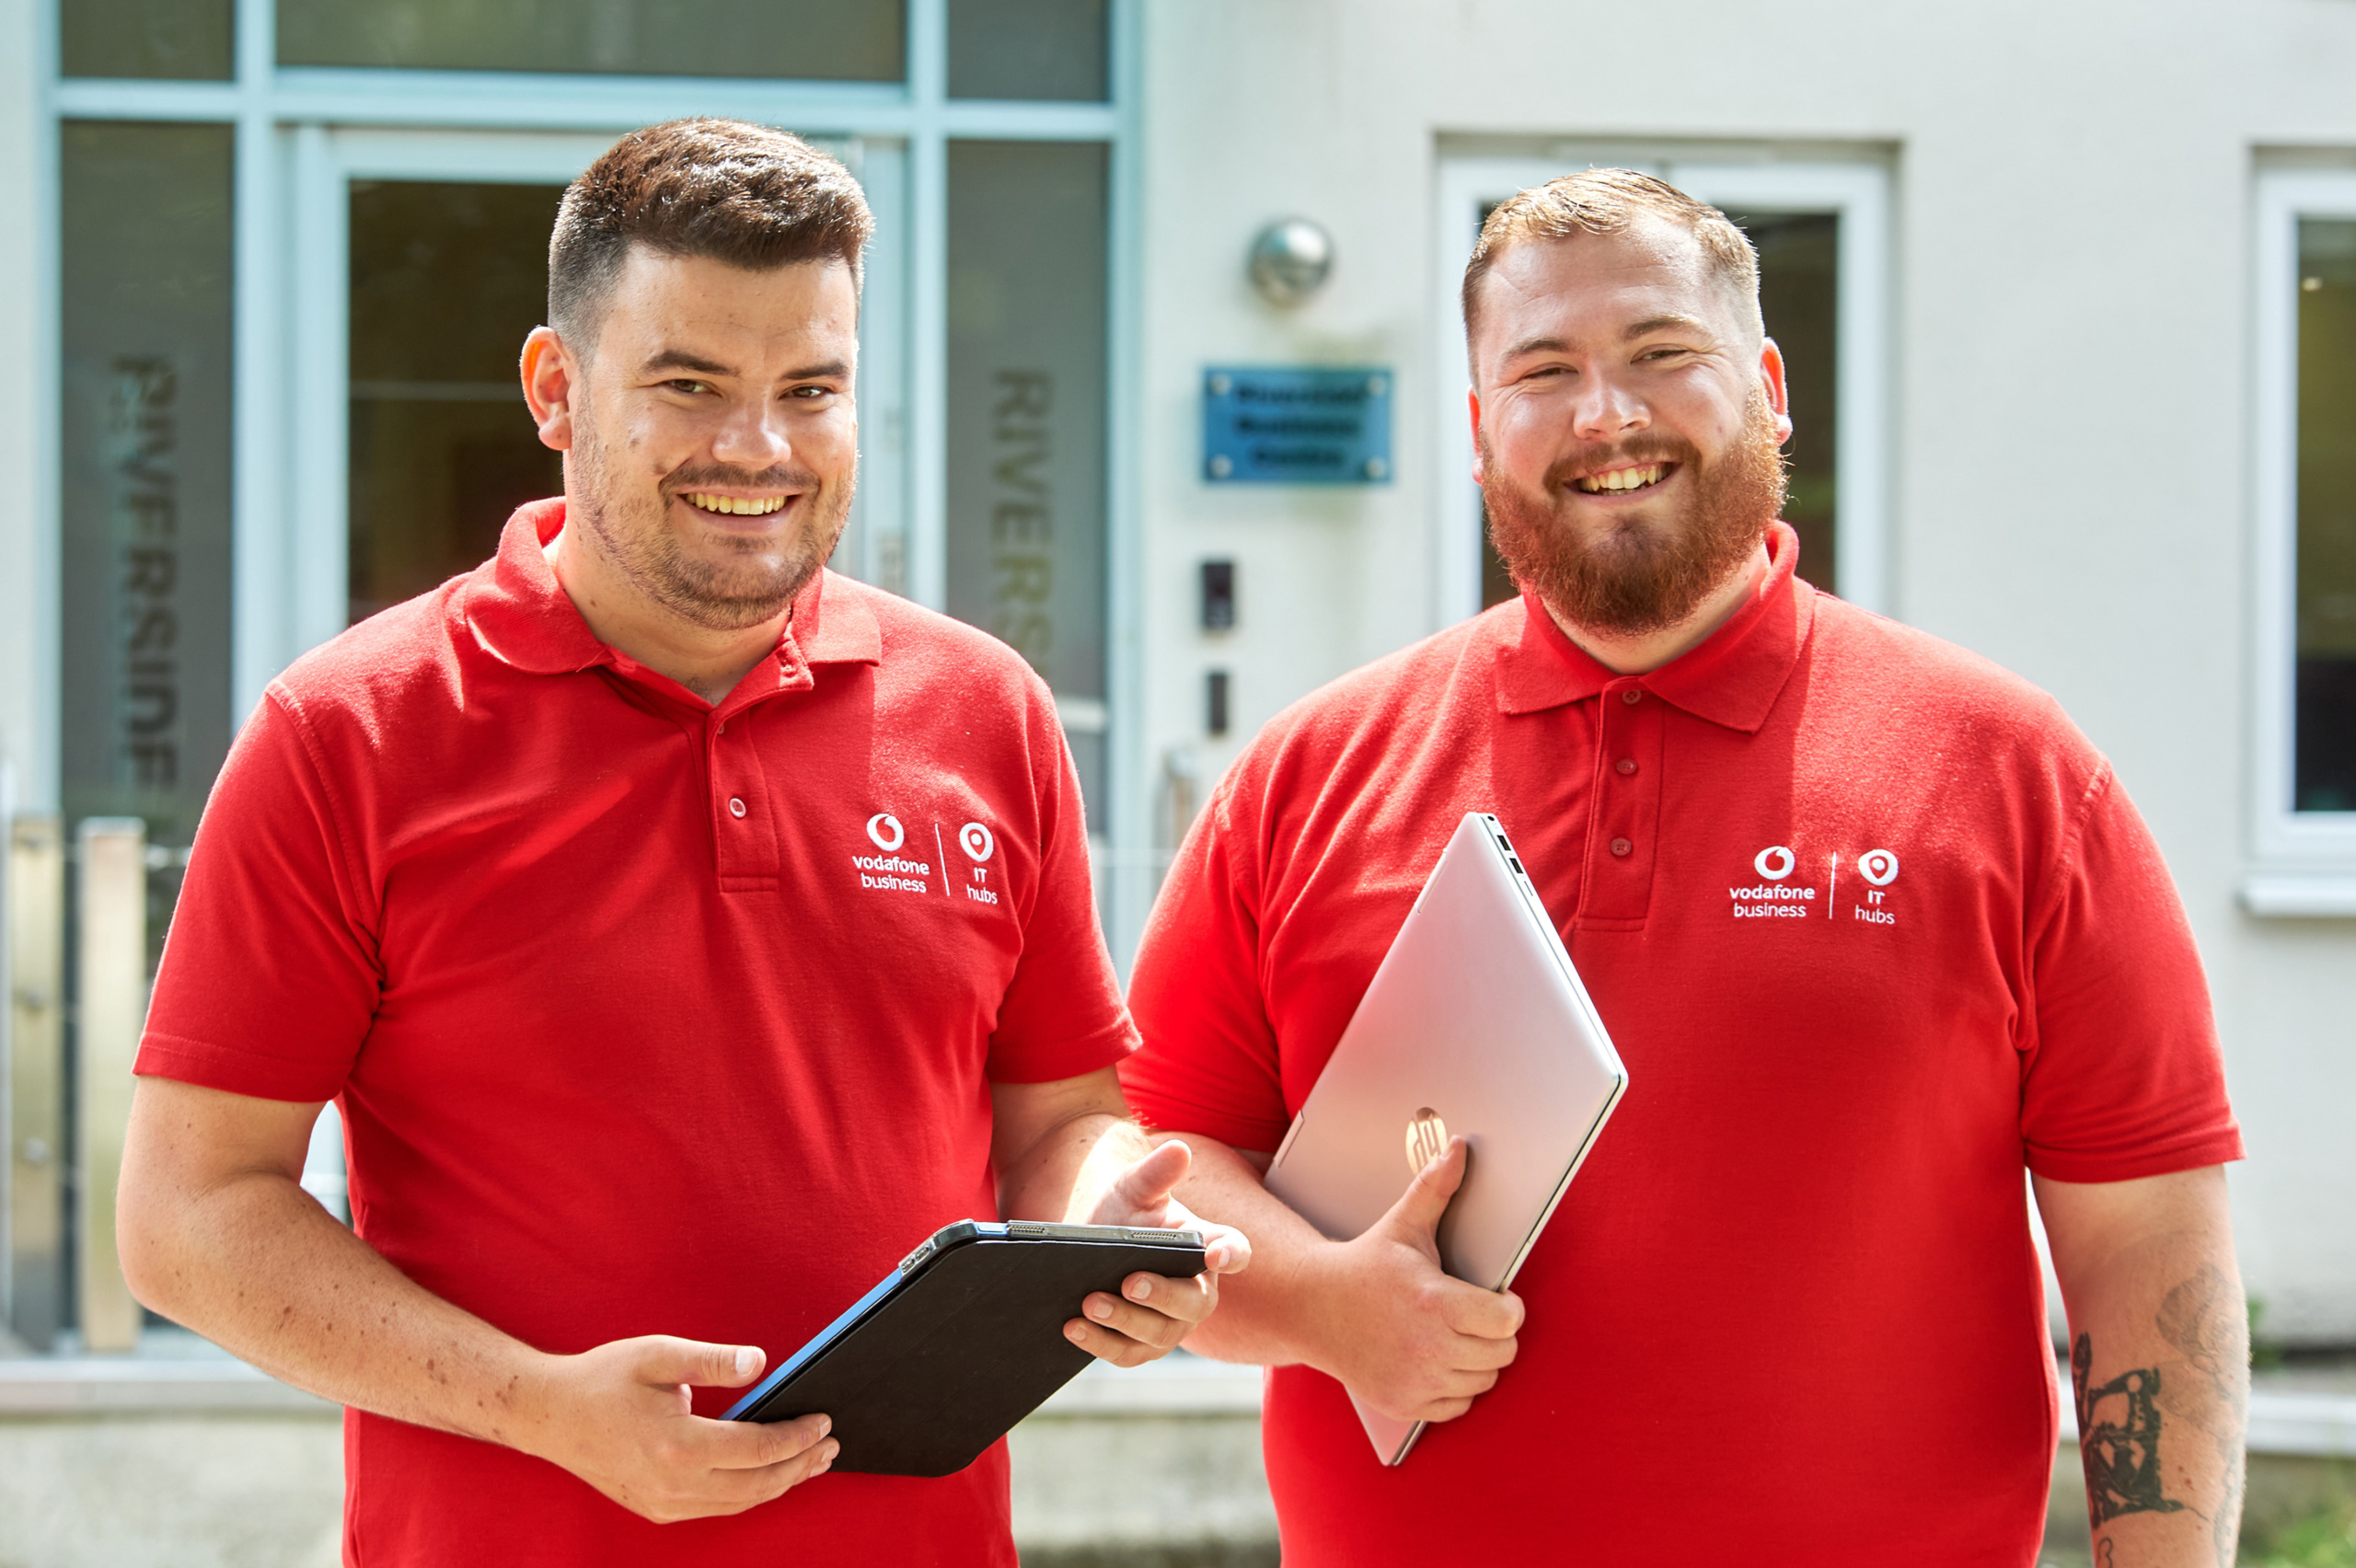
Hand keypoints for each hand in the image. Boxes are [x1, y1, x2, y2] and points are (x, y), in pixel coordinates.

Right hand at [519, 1335, 837, 1522]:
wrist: (549, 1415)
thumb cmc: (603, 1379)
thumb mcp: (658, 1354)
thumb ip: (713, 1360)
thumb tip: (760, 1362)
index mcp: (678, 1446)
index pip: (758, 1449)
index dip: (797, 1436)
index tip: (824, 1421)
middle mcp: (673, 1485)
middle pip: (757, 1484)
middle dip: (800, 1465)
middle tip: (830, 1446)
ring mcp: (663, 1504)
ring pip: (739, 1502)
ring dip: (780, 1483)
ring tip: (810, 1462)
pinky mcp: (655, 1509)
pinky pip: (716, 1508)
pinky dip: (749, 1494)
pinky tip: (765, 1476)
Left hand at [1068, 1140, 1252, 1366]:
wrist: (1090, 1245)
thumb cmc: (1125, 1213)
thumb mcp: (1135, 1189)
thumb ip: (1156, 1173)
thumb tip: (1178, 1151)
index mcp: (1207, 1248)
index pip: (1235, 1252)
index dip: (1231, 1255)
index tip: (1214, 1254)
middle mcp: (1197, 1293)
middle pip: (1194, 1304)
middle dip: (1162, 1296)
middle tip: (1130, 1283)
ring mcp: (1170, 1326)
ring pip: (1157, 1335)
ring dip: (1124, 1321)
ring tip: (1090, 1302)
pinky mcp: (1140, 1347)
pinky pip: (1125, 1353)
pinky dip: (1099, 1343)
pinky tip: (1072, 1326)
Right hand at [1304, 1137, 1521, 1423]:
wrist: (1311, 1308)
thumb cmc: (1365, 1266)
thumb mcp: (1402, 1226)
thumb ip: (1436, 1189)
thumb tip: (1458, 1148)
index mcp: (1434, 1302)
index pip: (1508, 1321)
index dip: (1508, 1307)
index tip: (1497, 1299)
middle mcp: (1427, 1347)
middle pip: (1502, 1353)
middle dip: (1496, 1333)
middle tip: (1476, 1316)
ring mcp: (1415, 1381)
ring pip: (1484, 1380)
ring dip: (1478, 1360)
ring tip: (1456, 1335)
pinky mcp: (1405, 1404)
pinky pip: (1459, 1405)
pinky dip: (1456, 1387)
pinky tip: (1438, 1360)